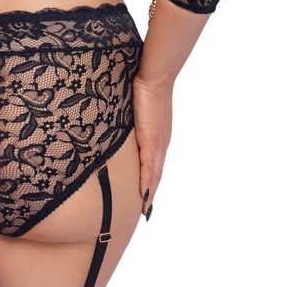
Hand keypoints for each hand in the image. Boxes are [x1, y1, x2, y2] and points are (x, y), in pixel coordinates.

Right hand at [132, 73, 172, 216]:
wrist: (155, 76)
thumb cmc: (146, 85)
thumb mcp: (138, 106)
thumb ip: (133, 116)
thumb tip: (124, 116)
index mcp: (159, 135)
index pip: (156, 162)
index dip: (152, 179)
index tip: (148, 193)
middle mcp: (161, 142)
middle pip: (157, 173)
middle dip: (151, 191)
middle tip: (147, 209)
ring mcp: (157, 142)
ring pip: (155, 174)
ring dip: (150, 192)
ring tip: (146, 208)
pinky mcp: (150, 139)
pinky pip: (149, 166)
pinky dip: (147, 182)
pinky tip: (145, 194)